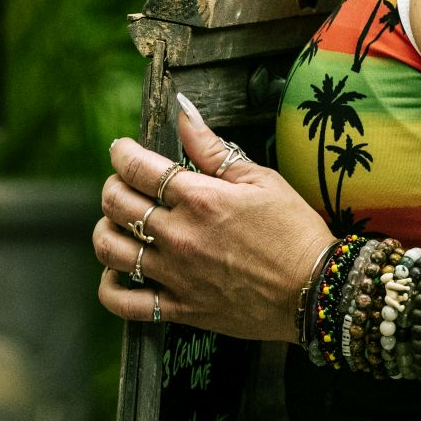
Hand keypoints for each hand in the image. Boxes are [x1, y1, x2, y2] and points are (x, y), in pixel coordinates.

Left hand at [93, 93, 334, 340]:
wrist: (315, 292)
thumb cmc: (294, 232)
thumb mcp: (259, 179)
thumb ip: (212, 148)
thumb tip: (183, 113)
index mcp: (199, 198)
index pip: (136, 167)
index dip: (121, 153)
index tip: (122, 150)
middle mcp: (179, 235)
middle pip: (116, 203)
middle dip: (113, 186)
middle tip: (125, 185)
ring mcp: (176, 274)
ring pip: (110, 249)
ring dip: (105, 230)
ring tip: (118, 224)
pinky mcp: (181, 308)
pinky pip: (125, 303)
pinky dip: (110, 288)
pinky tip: (117, 274)